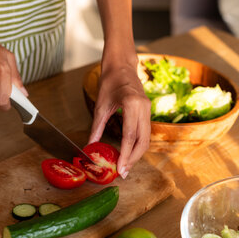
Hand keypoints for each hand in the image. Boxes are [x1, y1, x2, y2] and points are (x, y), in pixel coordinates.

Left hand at [89, 63, 150, 178]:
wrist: (121, 65)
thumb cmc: (110, 81)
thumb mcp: (100, 105)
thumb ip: (97, 127)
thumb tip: (90, 145)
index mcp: (133, 104)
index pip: (130, 136)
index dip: (126, 154)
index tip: (120, 168)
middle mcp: (144, 108)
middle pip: (143, 141)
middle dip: (133, 159)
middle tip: (123, 172)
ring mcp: (148, 110)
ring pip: (146, 139)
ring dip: (136, 154)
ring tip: (126, 166)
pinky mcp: (148, 112)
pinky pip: (145, 133)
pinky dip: (138, 145)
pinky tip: (130, 153)